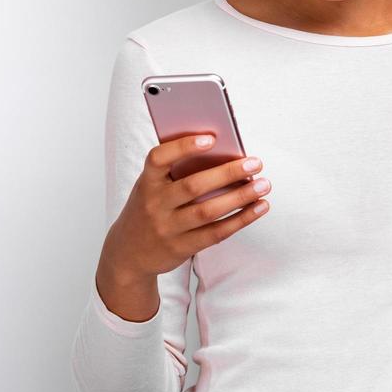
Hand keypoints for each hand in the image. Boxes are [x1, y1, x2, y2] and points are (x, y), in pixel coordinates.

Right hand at [103, 134, 271, 279]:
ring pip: (208, 212)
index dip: (183, 146)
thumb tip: (223, 152)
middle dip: (228, 173)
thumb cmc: (149, 208)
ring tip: (263, 185)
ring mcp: (168, 228)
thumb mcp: (152, 187)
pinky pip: (216, 233)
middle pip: (193, 186)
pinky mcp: (182, 247)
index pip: (159, 158)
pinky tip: (259, 207)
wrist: (129, 253)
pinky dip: (241, 219)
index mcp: (146, 182)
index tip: (211, 138)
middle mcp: (155, 205)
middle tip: (255, 163)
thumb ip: (176, 171)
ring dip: (240, 197)